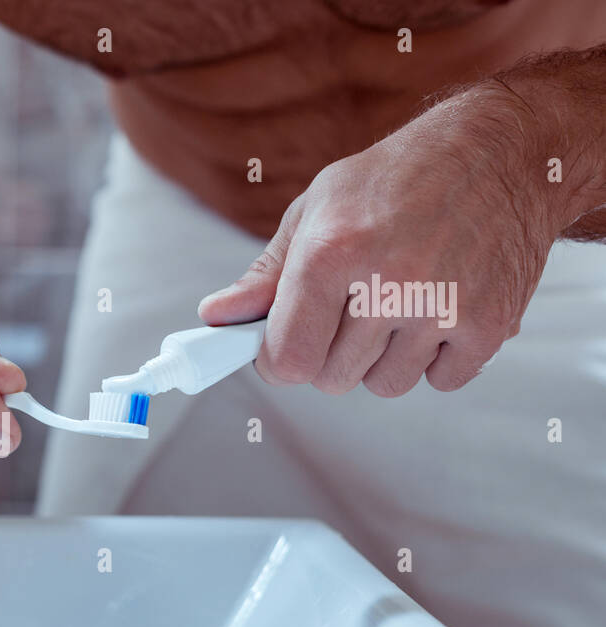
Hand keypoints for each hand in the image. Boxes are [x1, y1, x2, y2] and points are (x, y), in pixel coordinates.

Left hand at [198, 84, 566, 396]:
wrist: (503, 148)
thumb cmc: (401, 175)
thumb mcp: (316, 208)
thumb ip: (265, 275)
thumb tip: (216, 318)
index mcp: (332, 252)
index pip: (287, 360)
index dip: (278, 361)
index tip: (284, 348)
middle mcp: (388, 283)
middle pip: (332, 378)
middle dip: (331, 354)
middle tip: (350, 310)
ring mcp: (442, 307)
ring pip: (385, 385)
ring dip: (383, 359)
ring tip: (397, 304)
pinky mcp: (490, 324)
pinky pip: (441, 381)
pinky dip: (435, 358)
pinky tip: (437, 311)